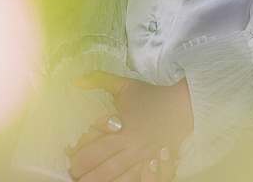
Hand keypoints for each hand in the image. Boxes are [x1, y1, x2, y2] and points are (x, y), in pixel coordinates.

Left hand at [65, 72, 191, 181]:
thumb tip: (74, 80)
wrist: (184, 107)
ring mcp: (143, 158)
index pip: (94, 142)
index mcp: (122, 126)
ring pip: (118, 176)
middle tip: (73, 173)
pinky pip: (135, 180)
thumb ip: (98, 80)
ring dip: (100, 180)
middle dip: (85, 170)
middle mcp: (131, 144)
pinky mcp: (153, 165)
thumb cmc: (152, 96)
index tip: (68, 153)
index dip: (78, 150)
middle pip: (103, 164)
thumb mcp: (125, 85)